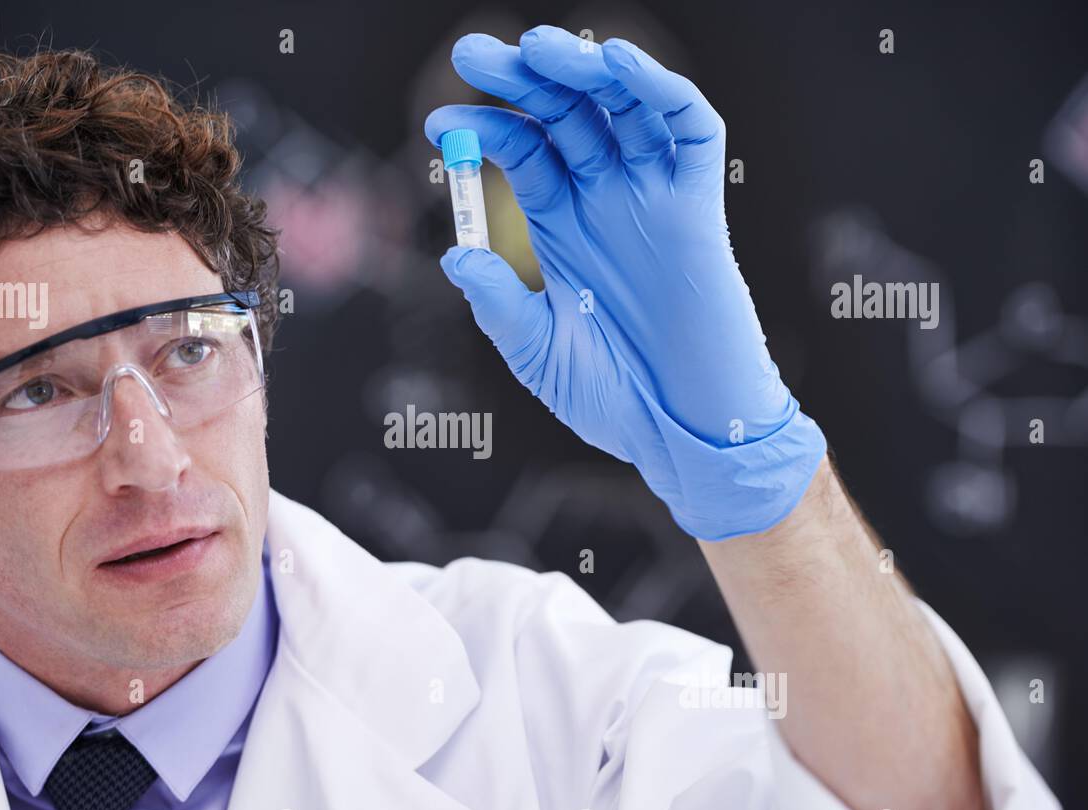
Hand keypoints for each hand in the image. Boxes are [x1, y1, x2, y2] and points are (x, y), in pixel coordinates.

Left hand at [425, 25, 825, 539]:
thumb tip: (455, 256)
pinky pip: (689, 131)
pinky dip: (659, 90)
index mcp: (562, 226)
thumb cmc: (614, 398)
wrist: (684, 432)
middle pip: (565, 115)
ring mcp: (653, 197)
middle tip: (472, 53)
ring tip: (538, 48)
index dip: (484, 129)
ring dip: (583, 70)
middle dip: (520, 79)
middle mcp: (606, 200)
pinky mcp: (700, 207)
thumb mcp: (538, 352)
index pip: (523, 152)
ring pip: (621, 107)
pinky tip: (618, 66)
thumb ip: (499, 305)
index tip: (438, 124)